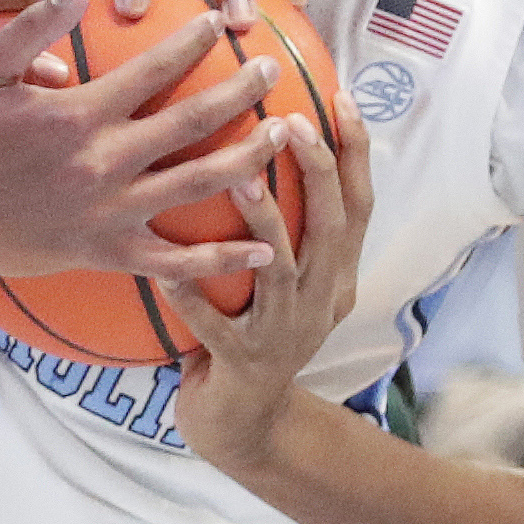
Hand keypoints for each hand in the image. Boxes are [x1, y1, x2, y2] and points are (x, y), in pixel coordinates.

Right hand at [0, 0, 287, 280]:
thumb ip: (30, 28)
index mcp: (80, 113)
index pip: (155, 69)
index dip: (194, 42)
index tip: (223, 22)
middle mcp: (104, 162)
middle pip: (192, 122)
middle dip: (240, 93)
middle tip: (272, 70)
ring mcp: (109, 212)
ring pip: (198, 184)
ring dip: (249, 159)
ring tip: (284, 137)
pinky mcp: (104, 252)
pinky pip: (173, 262)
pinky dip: (220, 258)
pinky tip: (262, 248)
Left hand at [165, 106, 372, 474]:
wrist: (245, 427)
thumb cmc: (252, 334)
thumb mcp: (278, 280)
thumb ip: (278, 224)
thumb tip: (252, 143)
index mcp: (335, 277)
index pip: (360, 206)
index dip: (356, 153)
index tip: (340, 96)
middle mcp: (321, 302)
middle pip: (333, 229)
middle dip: (316, 171)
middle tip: (287, 120)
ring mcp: (286, 336)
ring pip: (281, 270)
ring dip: (264, 221)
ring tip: (238, 173)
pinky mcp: (245, 365)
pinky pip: (215, 326)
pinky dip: (192, 297)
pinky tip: (164, 274)